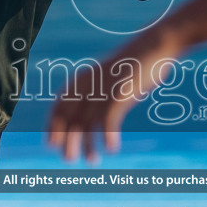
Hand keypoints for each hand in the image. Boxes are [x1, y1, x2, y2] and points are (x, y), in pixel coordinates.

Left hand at [46, 27, 184, 163]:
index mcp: (83, 78)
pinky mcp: (120, 93)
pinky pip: (110, 119)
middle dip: (68, 139)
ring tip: (90, 161)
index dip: (53, 125)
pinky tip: (111, 148)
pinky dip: (109, 135)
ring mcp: (104, 88)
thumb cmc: (133, 65)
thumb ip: (97, 90)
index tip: (51, 144)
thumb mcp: (110, 76)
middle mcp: (90, 84)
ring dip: (88, 144)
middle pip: (72, 116)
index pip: (60, 104)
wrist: (155, 45)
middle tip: (67, 159)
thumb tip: (90, 114)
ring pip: (89, 122)